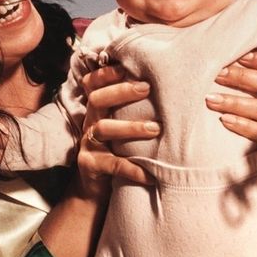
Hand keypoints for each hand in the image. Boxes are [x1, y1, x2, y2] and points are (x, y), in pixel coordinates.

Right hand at [75, 63, 158, 191]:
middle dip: (121, 92)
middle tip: (146, 88)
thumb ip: (133, 110)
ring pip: (104, 129)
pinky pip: (113, 165)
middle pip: (97, 100)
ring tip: (155, 129)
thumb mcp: (121, 128)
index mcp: (97, 111)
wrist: (95, 189)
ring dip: (130, 127)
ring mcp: (88, 145)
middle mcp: (90, 124)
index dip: (105, 74)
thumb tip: (168, 89)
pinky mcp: (91, 166)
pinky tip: (152, 173)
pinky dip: (134, 169)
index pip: (92, 85)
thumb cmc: (117, 152)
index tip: (125, 67)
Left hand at [206, 50, 256, 164]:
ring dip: (236, 102)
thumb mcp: (242, 106)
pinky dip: (245, 126)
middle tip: (217, 74)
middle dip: (244, 77)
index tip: (239, 55)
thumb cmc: (244, 132)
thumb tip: (214, 62)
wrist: (255, 173)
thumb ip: (235, 85)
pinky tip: (225, 121)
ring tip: (210, 99)